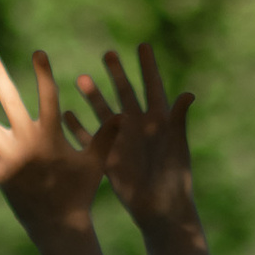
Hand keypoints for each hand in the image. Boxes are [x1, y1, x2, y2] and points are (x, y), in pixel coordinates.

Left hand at [0, 48, 106, 254]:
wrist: (60, 226)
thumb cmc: (80, 192)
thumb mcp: (95, 162)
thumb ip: (106, 136)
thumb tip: (123, 113)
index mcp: (50, 136)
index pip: (47, 97)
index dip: (42, 73)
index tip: (37, 52)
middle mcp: (26, 143)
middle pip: (9, 102)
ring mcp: (8, 159)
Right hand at [78, 41, 206, 254]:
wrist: (161, 209)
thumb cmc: (175, 179)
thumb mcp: (178, 146)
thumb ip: (179, 119)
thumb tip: (188, 93)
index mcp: (160, 121)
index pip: (153, 87)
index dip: (148, 67)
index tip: (142, 45)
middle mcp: (139, 126)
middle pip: (126, 93)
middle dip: (117, 73)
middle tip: (108, 53)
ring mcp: (122, 140)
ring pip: (105, 111)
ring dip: (94, 96)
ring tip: (82, 78)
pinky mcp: (109, 156)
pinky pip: (90, 138)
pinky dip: (79, 128)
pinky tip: (66, 114)